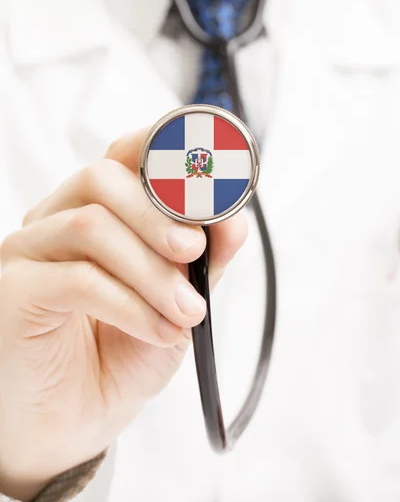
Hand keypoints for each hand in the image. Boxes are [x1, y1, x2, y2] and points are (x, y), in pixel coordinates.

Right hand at [0, 129, 246, 500]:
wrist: (74, 421)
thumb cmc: (121, 353)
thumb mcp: (178, 301)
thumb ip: (204, 259)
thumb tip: (233, 219)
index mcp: (95, 211)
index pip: (122, 156)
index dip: (162, 148)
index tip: (208, 169)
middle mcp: (55, 221)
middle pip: (101, 179)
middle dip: (159, 213)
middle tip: (194, 253)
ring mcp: (27, 253)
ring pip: (90, 225)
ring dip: (151, 270)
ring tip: (186, 312)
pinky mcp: (13, 293)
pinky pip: (76, 279)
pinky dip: (130, 304)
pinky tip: (157, 330)